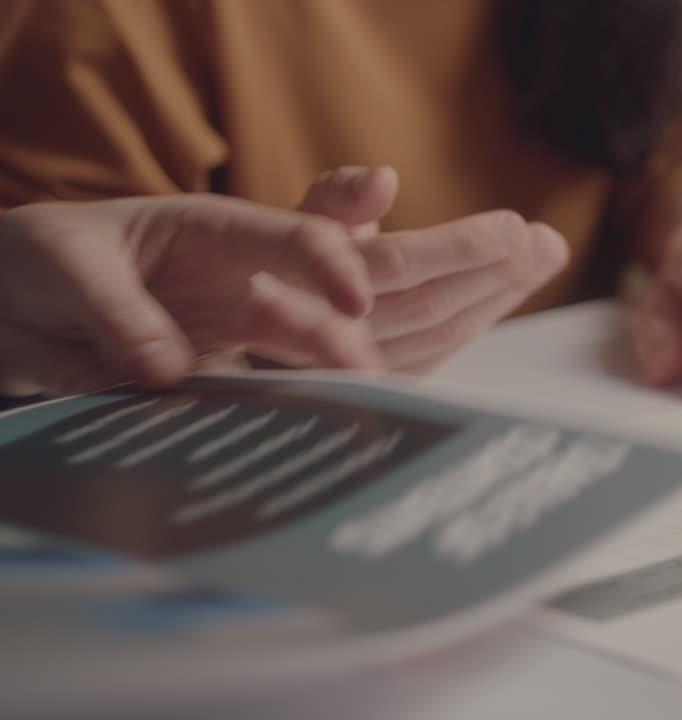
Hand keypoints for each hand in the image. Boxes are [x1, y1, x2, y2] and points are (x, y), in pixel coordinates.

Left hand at [0, 195, 379, 395]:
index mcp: (215, 230)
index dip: (332, 266)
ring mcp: (228, 332)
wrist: (7, 301)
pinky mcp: (209, 378)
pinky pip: (256, 398)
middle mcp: (236, 280)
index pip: (294, 239)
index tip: (355, 305)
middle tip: (369, 390)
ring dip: (326, 386)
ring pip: (296, 358)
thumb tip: (170, 373)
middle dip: (347, 345)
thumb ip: (119, 312)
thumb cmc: (39, 256)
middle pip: (309, 310)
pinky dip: (282, 418)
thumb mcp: (67, 265)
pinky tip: (305, 444)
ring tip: (355, 424)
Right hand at [298, 167, 568, 373]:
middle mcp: (307, 324)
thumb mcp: (300, 216)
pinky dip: (478, 320)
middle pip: (416, 300)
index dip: (440, 250)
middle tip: (534, 235)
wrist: (249, 322)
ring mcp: (336, 369)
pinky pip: (433, 358)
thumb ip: (341, 194)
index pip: (378, 258)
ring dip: (495, 293)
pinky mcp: (367, 390)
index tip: (506, 236)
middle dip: (482, 264)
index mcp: (285, 266)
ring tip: (544, 253)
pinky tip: (513, 290)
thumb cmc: (272, 257)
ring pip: (430, 333)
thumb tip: (384, 179)